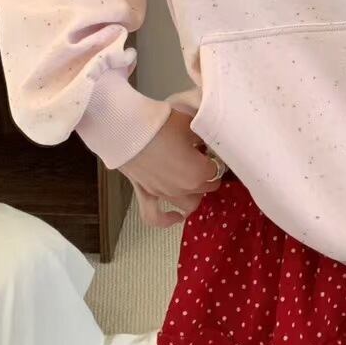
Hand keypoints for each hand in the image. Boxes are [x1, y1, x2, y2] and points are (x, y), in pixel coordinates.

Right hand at [118, 108, 225, 228]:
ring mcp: (164, 194)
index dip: (216, 158)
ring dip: (195, 195)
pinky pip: (155, 217)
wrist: (128, 129)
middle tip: (205, 160)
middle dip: (208, 176)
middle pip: (205, 188)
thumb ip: (203, 136)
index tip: (212, 150)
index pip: (217, 170)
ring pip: (188, 205)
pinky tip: (175, 217)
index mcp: (198, 173)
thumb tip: (205, 139)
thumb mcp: (190, 124)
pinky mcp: (145, 194)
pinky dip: (167, 220)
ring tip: (195, 183)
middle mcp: (184, 189)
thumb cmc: (161, 125)